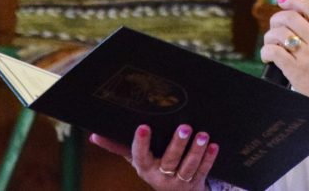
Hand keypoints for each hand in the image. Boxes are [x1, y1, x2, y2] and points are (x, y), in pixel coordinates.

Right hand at [89, 124, 217, 189]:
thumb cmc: (153, 168)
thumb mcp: (136, 160)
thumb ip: (118, 147)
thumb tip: (94, 135)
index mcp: (144, 168)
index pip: (140, 156)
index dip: (141, 142)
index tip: (143, 126)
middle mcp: (161, 177)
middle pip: (169, 161)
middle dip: (177, 145)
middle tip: (185, 127)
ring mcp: (179, 182)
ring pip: (188, 167)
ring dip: (196, 151)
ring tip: (202, 135)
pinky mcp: (196, 183)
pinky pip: (203, 171)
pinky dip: (209, 159)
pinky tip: (214, 145)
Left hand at [259, 0, 308, 102]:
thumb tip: (304, 18)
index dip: (294, 0)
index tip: (284, 1)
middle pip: (291, 18)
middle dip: (277, 18)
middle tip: (274, 26)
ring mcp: (308, 57)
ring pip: (279, 34)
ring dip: (270, 37)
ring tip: (271, 44)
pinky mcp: (296, 71)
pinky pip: (274, 52)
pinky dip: (267, 51)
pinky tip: (268, 56)